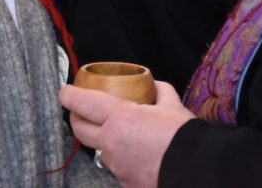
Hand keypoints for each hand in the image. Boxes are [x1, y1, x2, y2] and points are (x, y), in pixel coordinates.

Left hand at [59, 81, 195, 187]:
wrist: (196, 170)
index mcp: (119, 118)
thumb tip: (154, 85)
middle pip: (80, 130)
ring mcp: (116, 167)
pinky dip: (122, 158)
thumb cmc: (182, 135)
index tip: (64, 91)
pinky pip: (117, 167)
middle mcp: (110, 143)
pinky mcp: (125, 184)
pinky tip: (136, 154)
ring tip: (117, 133)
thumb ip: (159, 91)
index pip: (83, 104)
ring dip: (102, 140)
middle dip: (76, 118)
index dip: (69, 96)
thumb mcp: (172, 104)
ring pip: (99, 150)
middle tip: (81, 110)